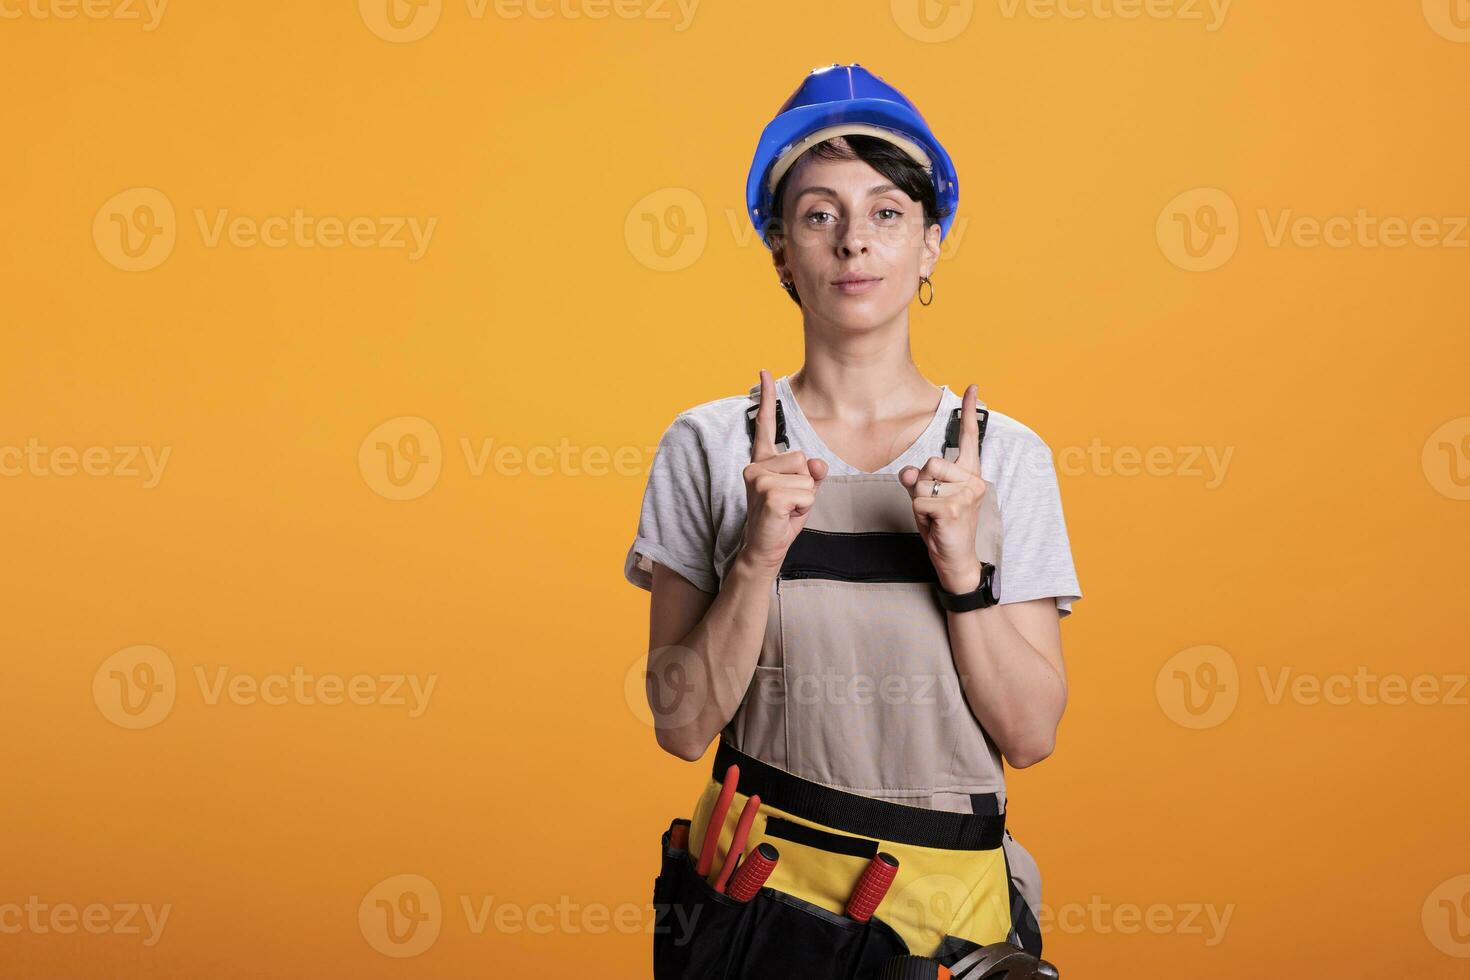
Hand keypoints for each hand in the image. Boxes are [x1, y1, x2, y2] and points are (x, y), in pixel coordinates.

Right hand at [739, 369, 828, 572]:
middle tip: (789, 502)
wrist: (765, 549)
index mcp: (763, 461)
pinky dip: (803, 508)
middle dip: (806, 484)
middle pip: (804, 459)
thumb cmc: (783, 519)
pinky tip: (785, 516)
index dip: (765, 398)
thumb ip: (812, 474)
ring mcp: (758, 478)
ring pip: (807, 478)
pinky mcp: (768, 493)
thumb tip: (817, 465)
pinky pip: (806, 493)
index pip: (764, 426)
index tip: (764, 371)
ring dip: (805, 498)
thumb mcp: (803, 492)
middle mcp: (756, 466)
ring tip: (787, 509)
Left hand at [898, 383, 986, 593]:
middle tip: (934, 506)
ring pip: (921, 483)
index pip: (969, 438)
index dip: (969, 411)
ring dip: (919, 502)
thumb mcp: (926, 497)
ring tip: (934, 516)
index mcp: (969, 473)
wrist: (954, 557)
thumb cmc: (941, 525)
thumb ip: (918, 479)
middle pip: (929, 464)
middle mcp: (973, 480)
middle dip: (921, 486)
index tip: (972, 386)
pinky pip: (918, 501)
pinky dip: (918, 515)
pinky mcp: (954, 508)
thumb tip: (909, 471)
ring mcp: (966, 494)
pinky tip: (934, 524)